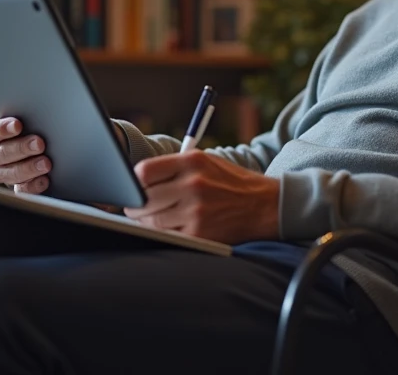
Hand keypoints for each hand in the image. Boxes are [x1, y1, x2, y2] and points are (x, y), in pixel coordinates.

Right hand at [0, 118, 50, 194]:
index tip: (18, 125)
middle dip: (21, 148)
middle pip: (1, 154)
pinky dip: (33, 185)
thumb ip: (30, 119)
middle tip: (39, 143)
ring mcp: (3, 173)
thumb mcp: (30, 123)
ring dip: (28, 168)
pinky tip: (44, 180)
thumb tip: (43, 114)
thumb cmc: (35, 130)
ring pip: (10, 173)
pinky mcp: (17, 188)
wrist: (46, 151)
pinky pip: (21, 191)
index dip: (1, 129)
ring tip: (46, 163)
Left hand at [124, 151, 279, 243]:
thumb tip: (135, 180)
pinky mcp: (200, 233)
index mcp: (191, 161)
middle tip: (134, 208)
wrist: (264, 204)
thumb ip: (172, 167)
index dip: (133, 182)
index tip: (132, 188)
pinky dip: (163, 234)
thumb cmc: (229, 182)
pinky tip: (168, 229)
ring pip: (152, 221)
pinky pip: (167, 236)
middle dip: (134, 206)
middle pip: (144, 199)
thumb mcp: (205, 162)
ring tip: (149, 219)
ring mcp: (196, 211)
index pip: (144, 172)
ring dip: (145, 222)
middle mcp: (193, 185)